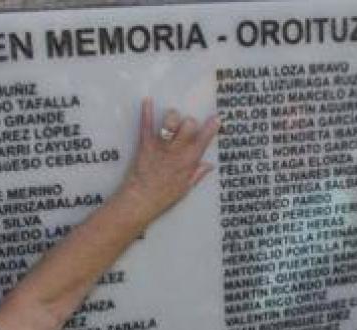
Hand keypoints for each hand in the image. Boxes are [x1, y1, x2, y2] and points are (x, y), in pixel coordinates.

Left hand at [115, 98, 219, 221]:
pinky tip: (147, 100)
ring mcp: (160, 147)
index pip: (204, 141)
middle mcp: (176, 152)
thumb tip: (209, 165)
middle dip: (190, 122)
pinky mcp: (145, 145)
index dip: (211, 128)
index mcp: (188, 162)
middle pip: (189, 125)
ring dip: (172, 118)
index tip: (215, 119)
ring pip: (170, 122)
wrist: (140, 201)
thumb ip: (197, 174)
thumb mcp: (185, 189)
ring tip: (172, 120)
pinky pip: (146, 125)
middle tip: (187, 126)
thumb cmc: (163, 198)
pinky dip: (146, 112)